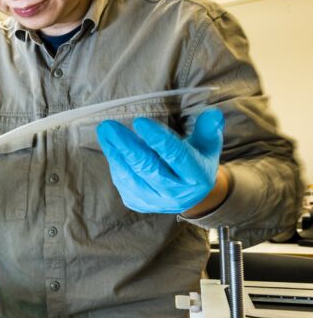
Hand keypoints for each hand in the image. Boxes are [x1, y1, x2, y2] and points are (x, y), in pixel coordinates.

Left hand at [96, 108, 224, 213]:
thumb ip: (208, 129)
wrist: (189, 194)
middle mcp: (176, 193)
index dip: (158, 139)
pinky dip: (115, 163)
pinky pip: (123, 182)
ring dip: (115, 153)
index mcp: (196, 177)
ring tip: (105, 132)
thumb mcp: (208, 145)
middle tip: (109, 126)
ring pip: (131, 177)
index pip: (176, 156)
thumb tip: (212, 113)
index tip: (140, 121)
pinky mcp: (138, 203)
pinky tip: (110, 146)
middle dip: (127, 146)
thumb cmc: (196, 161)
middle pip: (148, 168)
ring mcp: (155, 201)